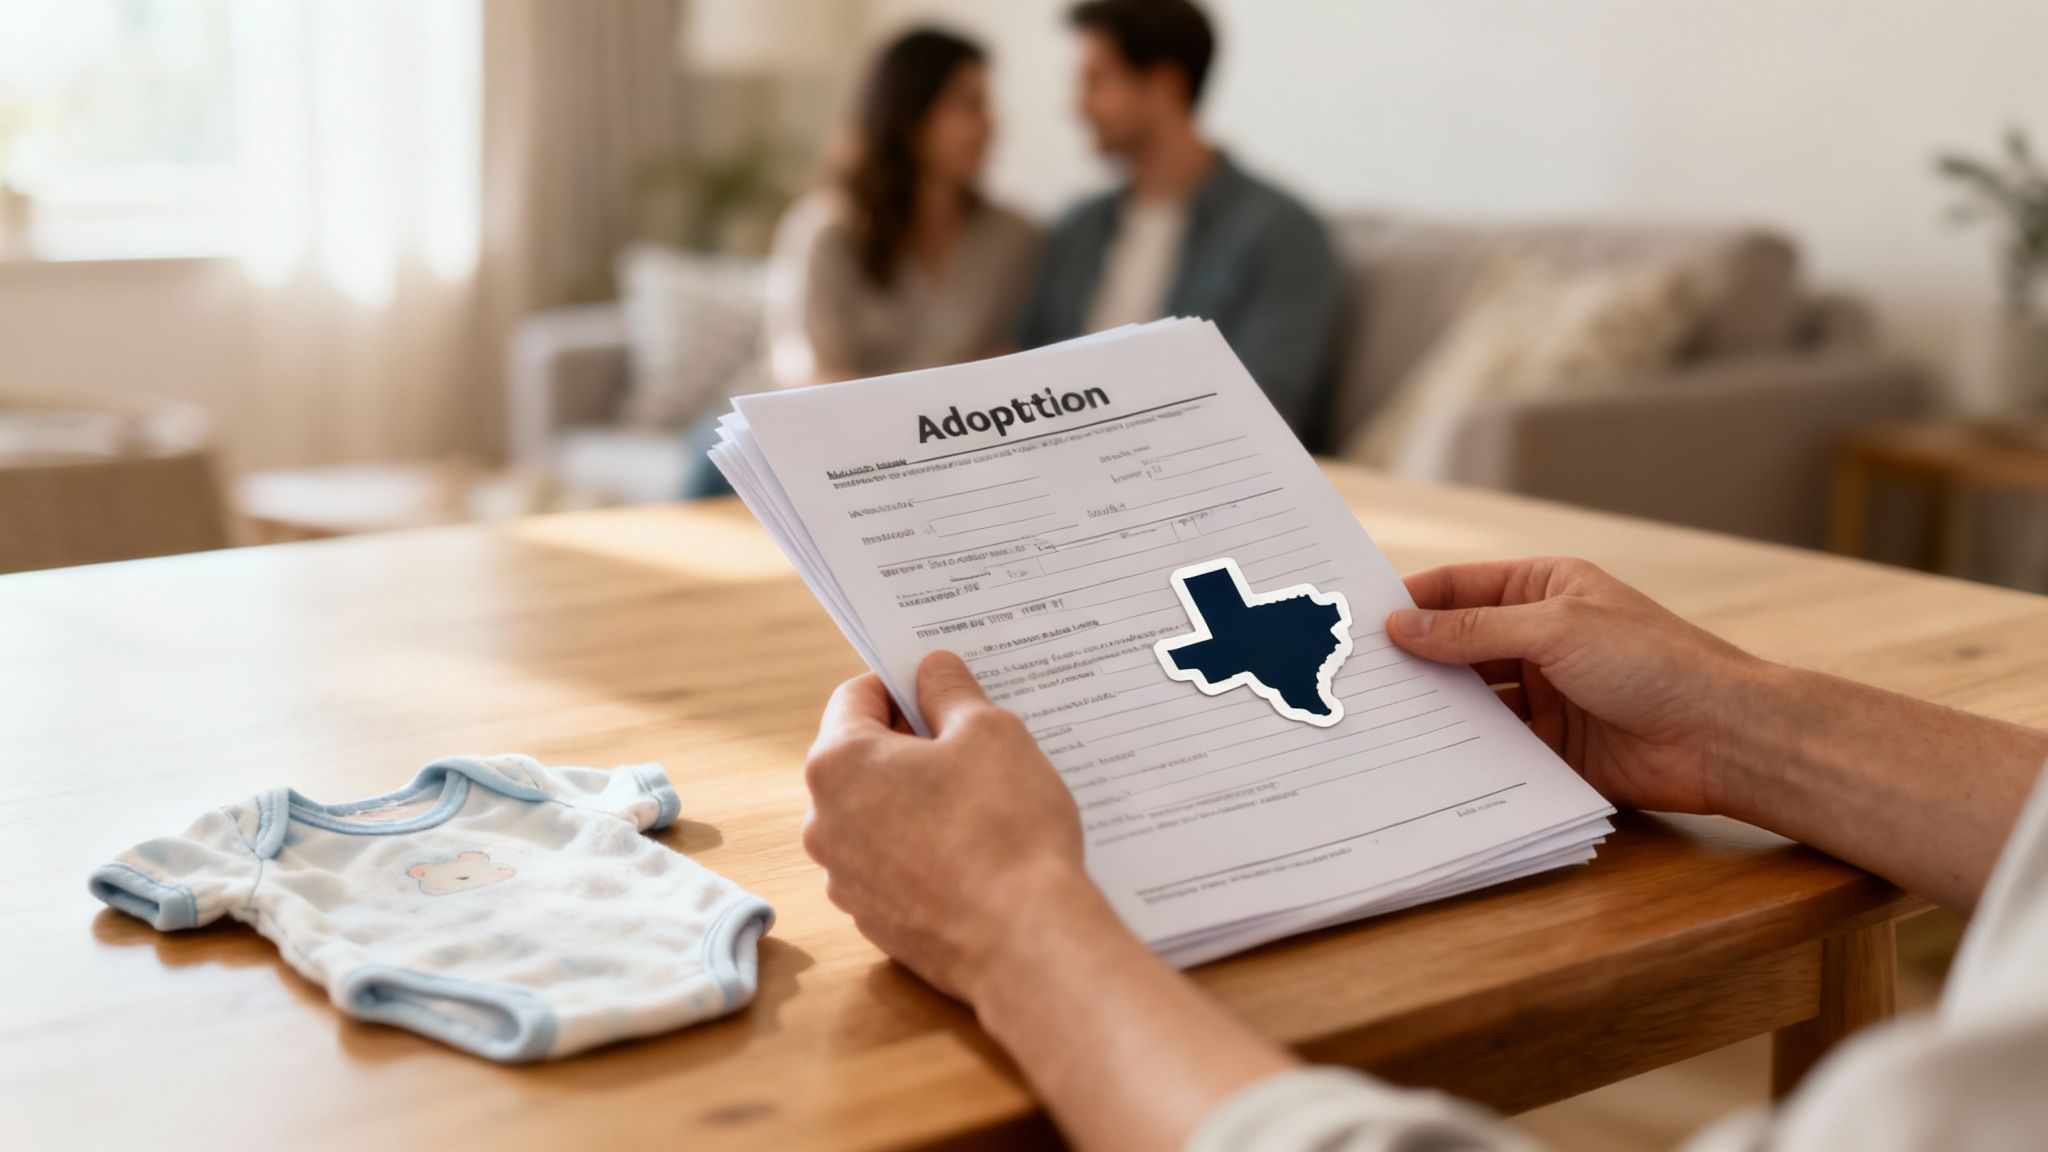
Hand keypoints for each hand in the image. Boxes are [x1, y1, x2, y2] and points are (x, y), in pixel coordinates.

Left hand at [802, 650, 1103, 1001]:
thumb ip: (951, 692)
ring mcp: (845, 878)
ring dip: (919, 798)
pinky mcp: (874, 920)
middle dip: (913, 743)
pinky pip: (893, 864)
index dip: (903, 683)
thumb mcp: (990, 734)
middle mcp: (824, 822)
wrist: (1024, 942)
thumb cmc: (1005, 829)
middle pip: (862, 757)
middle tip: (973, 742)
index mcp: (838, 764)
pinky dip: (925, 849)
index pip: (856, 696)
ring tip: (982, 800)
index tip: (943, 688)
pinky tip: (976, 851)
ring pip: (877, 813)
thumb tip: (933, 670)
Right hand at [1388, 557, 1763, 814]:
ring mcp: (1545, 694)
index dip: (1410, 602)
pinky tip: (1426, 758)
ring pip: (1472, 698)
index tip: (1357, 621)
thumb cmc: (1653, 662)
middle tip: (1359, 677)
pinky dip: (1465, 750)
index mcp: (1543, 590)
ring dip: (1437, 708)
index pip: (1459, 587)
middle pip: (1458, 645)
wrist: (1721, 736)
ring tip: (1381, 719)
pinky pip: (1495, 745)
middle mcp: (1539, 639)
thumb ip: (1473, 629)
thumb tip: (1401, 626)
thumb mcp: (1555, 630)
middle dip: (1415, 660)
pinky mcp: (1551, 746)